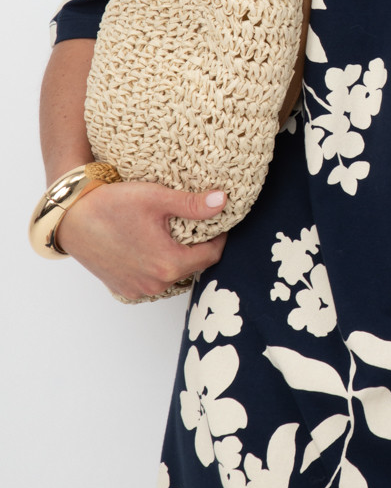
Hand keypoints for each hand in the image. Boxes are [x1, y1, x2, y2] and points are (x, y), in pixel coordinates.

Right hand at [56, 181, 228, 301]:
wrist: (70, 218)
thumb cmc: (111, 205)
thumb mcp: (156, 198)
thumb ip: (193, 204)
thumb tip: (223, 202)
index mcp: (169, 263)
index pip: (212, 255)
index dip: (219, 236)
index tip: (217, 221)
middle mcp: (156, 284)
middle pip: (193, 267)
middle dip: (198, 246)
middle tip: (195, 224)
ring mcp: (139, 290)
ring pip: (173, 275)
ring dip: (177, 257)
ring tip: (172, 234)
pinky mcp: (124, 290)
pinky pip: (153, 281)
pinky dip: (158, 266)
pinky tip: (151, 246)